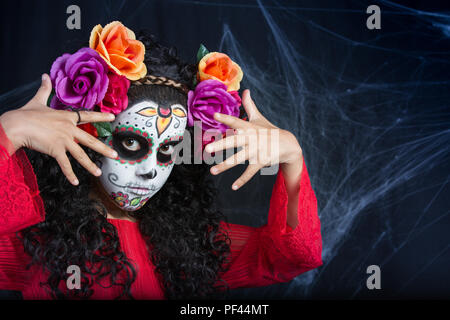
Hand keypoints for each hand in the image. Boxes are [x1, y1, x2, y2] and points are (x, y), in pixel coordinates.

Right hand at [0, 74, 117, 185]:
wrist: (16, 124)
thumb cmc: (25, 113)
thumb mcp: (38, 100)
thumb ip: (45, 89)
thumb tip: (45, 75)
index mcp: (66, 117)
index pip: (87, 116)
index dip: (101, 116)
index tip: (113, 118)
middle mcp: (68, 128)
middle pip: (90, 140)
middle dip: (103, 148)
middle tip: (115, 155)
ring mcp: (63, 139)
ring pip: (81, 154)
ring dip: (90, 165)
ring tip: (99, 173)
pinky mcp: (55, 149)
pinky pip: (65, 164)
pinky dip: (70, 174)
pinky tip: (76, 182)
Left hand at [205, 89, 302, 189]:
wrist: (288, 144)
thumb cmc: (269, 130)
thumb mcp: (258, 118)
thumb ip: (249, 105)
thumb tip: (245, 90)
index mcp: (248, 127)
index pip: (235, 121)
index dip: (225, 118)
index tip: (214, 115)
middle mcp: (251, 138)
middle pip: (233, 142)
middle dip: (220, 145)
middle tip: (206, 150)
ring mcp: (256, 151)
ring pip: (238, 159)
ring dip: (225, 165)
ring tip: (212, 171)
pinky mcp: (260, 161)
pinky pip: (249, 172)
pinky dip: (242, 180)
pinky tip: (233, 187)